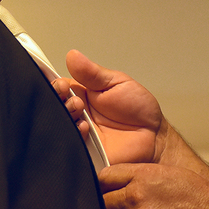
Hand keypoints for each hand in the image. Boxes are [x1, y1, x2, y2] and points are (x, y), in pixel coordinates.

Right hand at [55, 50, 163, 164]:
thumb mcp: (116, 83)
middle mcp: (76, 114)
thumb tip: (72, 55)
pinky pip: (69, 145)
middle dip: (58, 100)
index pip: (58, 88)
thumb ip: (93, 73)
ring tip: (79, 109)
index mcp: (80, 94)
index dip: (55, 85)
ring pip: (58, 125)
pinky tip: (85, 128)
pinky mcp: (82, 153)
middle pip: (53, 106)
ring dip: (65, 116)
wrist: (154, 137)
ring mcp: (78, 133)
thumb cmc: (138, 109)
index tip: (61, 84)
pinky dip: (74, 134)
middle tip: (74, 99)